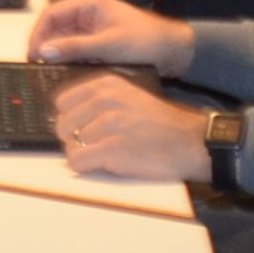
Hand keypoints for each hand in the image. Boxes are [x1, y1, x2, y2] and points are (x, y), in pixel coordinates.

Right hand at [29, 0, 194, 75]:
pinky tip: (64, 73)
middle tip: (36, 66)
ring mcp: (91, 28)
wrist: (174, 52)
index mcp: (89, 2)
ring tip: (48, 72)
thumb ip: (75, 48)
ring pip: (62, 40)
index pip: (51, 13)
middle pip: (54, 27)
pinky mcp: (96, 42)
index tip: (32, 54)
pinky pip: (74, 50)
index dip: (38, 33)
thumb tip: (44, 51)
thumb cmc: (147, 41)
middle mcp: (86, 12)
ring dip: (56, 54)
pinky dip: (68, 60)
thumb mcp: (109, 45)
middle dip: (45, 45)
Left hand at [52, 74, 211, 181]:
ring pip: (70, 145)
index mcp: (106, 85)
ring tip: (107, 154)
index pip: (62, 102)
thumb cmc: (160, 124)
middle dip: (74, 139)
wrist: (190, 142)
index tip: (82, 127)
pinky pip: (77, 161)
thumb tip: (66, 114)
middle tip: (96, 145)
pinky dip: (86, 167)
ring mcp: (108, 124)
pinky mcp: (112, 149)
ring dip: (84, 154)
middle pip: (63, 125)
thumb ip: (98, 100)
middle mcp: (104, 100)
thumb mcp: (128, 96)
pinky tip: (105, 164)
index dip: (70, 119)